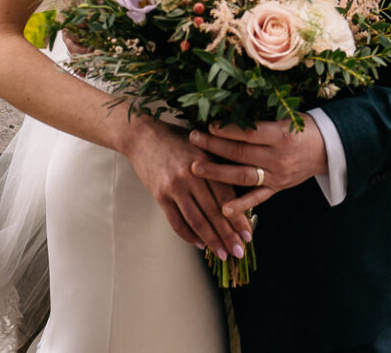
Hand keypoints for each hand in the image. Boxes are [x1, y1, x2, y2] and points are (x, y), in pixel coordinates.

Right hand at [122, 118, 253, 260]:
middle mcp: (191, 175)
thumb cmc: (176, 140)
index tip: (248, 235)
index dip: (238, 218)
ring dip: (211, 240)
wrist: (142, 135)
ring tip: (222, 254)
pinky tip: (199, 244)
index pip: (226, 196)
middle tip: (239, 252)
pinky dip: (188, 235)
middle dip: (228, 235)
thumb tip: (238, 197)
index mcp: (206, 162)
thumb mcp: (201, 147)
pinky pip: (176, 221)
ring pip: (197, 220)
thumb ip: (218, 168)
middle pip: (213, 211)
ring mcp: (174, 186)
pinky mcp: (160, 194)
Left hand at [188, 119, 329, 216]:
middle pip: (240, 153)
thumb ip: (260, 119)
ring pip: (243, 176)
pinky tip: (223, 209)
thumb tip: (228, 110)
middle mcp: (278, 158)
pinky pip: (257, 199)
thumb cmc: (303, 128)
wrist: (328, 150)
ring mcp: (277, 176)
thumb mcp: (286, 117)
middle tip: (193, 139)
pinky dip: (240, 206)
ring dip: (217, 173)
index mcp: (280, 136)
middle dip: (213, 146)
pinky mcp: (278, 189)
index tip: (207, 124)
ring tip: (195, 168)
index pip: (248, 133)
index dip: (226, 130)